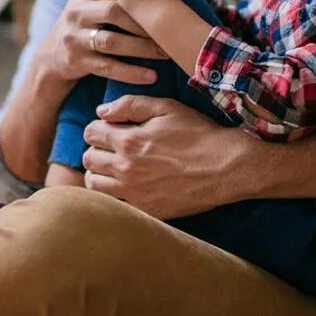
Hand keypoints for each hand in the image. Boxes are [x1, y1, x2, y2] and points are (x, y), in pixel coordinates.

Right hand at [35, 0, 167, 86]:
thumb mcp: (96, 1)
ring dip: (142, 49)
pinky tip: (151, 77)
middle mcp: (77, 11)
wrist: (52, 55)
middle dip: (145, 23)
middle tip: (171, 32)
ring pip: (111, 41)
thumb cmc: (87, 24)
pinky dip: (130, 72)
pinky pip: (107, 67)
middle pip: (115, 12)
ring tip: (166, 54)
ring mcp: (74, 36)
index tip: (171, 3)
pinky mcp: (76, 60)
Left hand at [80, 95, 253, 218]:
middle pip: (88, 159)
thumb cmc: (198, 133)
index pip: (91, 133)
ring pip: (94, 184)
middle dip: (96, 149)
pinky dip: (114, 194)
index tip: (108, 129)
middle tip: (111, 148)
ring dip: (99, 173)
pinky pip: (114, 204)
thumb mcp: (166, 108)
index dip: (98, 128)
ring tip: (113, 167)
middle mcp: (126, 169)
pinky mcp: (147, 211)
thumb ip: (130, 105)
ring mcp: (135, 193)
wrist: (227, 167)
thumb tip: (101, 112)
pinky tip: (127, 186)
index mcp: (129, 141)